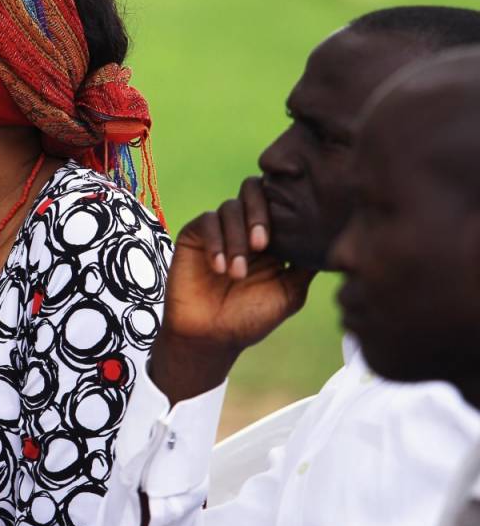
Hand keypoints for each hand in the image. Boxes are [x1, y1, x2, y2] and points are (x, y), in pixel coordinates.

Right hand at [152, 178, 317, 401]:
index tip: (291, 227)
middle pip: (253, 189)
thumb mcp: (289, 292)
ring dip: (236, 239)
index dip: (285, 206)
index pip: (278, 202)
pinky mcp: (194, 235)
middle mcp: (244, 227)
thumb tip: (331, 240)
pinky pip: (207, 221)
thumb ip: (306, 265)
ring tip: (237, 273)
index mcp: (270, 237)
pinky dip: (216, 242)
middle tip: (261, 244)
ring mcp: (219, 229)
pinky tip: (220, 267)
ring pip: (230, 207)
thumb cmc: (250, 318)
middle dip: (259, 212)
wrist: (209, 337)